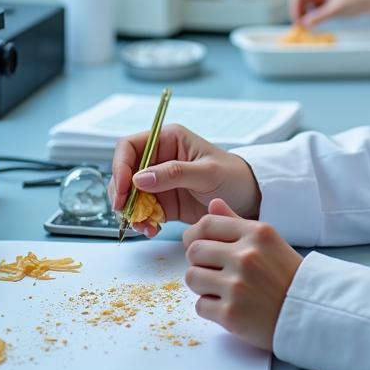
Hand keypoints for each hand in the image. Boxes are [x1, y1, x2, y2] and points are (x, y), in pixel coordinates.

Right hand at [108, 123, 261, 235]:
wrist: (249, 198)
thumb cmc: (233, 176)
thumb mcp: (207, 172)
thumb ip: (174, 173)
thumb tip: (139, 178)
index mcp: (168, 139)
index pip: (129, 147)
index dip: (119, 167)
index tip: (122, 191)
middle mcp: (159, 158)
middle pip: (124, 173)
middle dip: (122, 195)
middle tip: (128, 214)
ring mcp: (159, 181)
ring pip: (129, 195)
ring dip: (131, 212)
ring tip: (145, 226)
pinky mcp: (162, 202)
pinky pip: (141, 211)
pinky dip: (141, 222)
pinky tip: (152, 230)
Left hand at [183, 198, 302, 351]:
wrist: (306, 311)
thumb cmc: (285, 274)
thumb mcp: (267, 240)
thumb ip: (236, 222)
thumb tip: (212, 203)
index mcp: (256, 233)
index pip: (207, 224)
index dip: (196, 235)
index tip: (201, 246)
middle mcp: (246, 256)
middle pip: (194, 251)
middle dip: (198, 261)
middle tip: (212, 270)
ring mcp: (237, 286)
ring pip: (192, 277)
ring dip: (201, 284)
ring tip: (220, 288)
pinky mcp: (230, 314)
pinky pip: (200, 305)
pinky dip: (210, 307)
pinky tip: (228, 305)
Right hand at [290, 0, 369, 27]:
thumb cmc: (356, 1)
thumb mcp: (337, 9)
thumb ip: (320, 16)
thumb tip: (304, 24)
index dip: (294, 7)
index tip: (297, 21)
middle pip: (300, 0)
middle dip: (298, 12)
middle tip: (301, 27)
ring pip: (306, 6)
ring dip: (303, 16)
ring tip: (307, 27)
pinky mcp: (327, 4)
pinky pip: (314, 10)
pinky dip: (311, 17)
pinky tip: (315, 24)